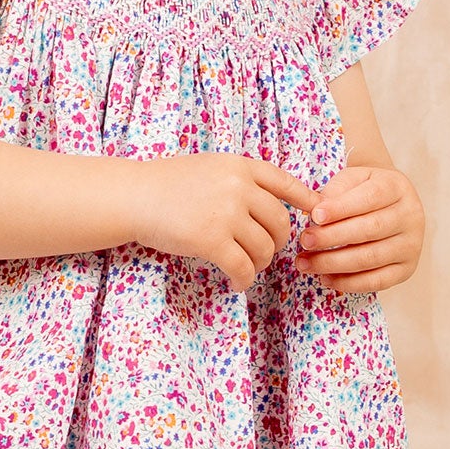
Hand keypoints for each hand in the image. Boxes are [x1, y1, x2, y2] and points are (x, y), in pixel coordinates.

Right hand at [128, 154, 318, 292]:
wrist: (134, 197)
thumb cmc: (168, 184)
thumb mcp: (210, 168)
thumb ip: (239, 180)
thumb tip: (272, 205)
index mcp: (240, 166)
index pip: (286, 182)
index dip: (306, 200)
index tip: (315, 215)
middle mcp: (238, 187)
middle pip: (280, 222)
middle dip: (277, 242)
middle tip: (265, 252)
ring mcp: (226, 214)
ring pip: (264, 249)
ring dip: (260, 264)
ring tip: (247, 267)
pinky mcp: (211, 241)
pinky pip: (242, 267)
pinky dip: (244, 280)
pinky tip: (236, 283)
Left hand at [296, 164, 424, 292]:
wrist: (388, 205)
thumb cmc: (363, 191)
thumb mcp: (351, 180)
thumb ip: (334, 192)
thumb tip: (316, 215)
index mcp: (396, 188)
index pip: (370, 198)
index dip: (341, 208)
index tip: (315, 216)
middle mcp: (411, 216)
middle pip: (370, 230)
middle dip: (332, 238)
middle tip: (305, 241)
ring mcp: (411, 245)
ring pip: (370, 258)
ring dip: (333, 263)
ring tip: (305, 263)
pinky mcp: (406, 269)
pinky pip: (376, 281)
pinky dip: (348, 283)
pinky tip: (325, 278)